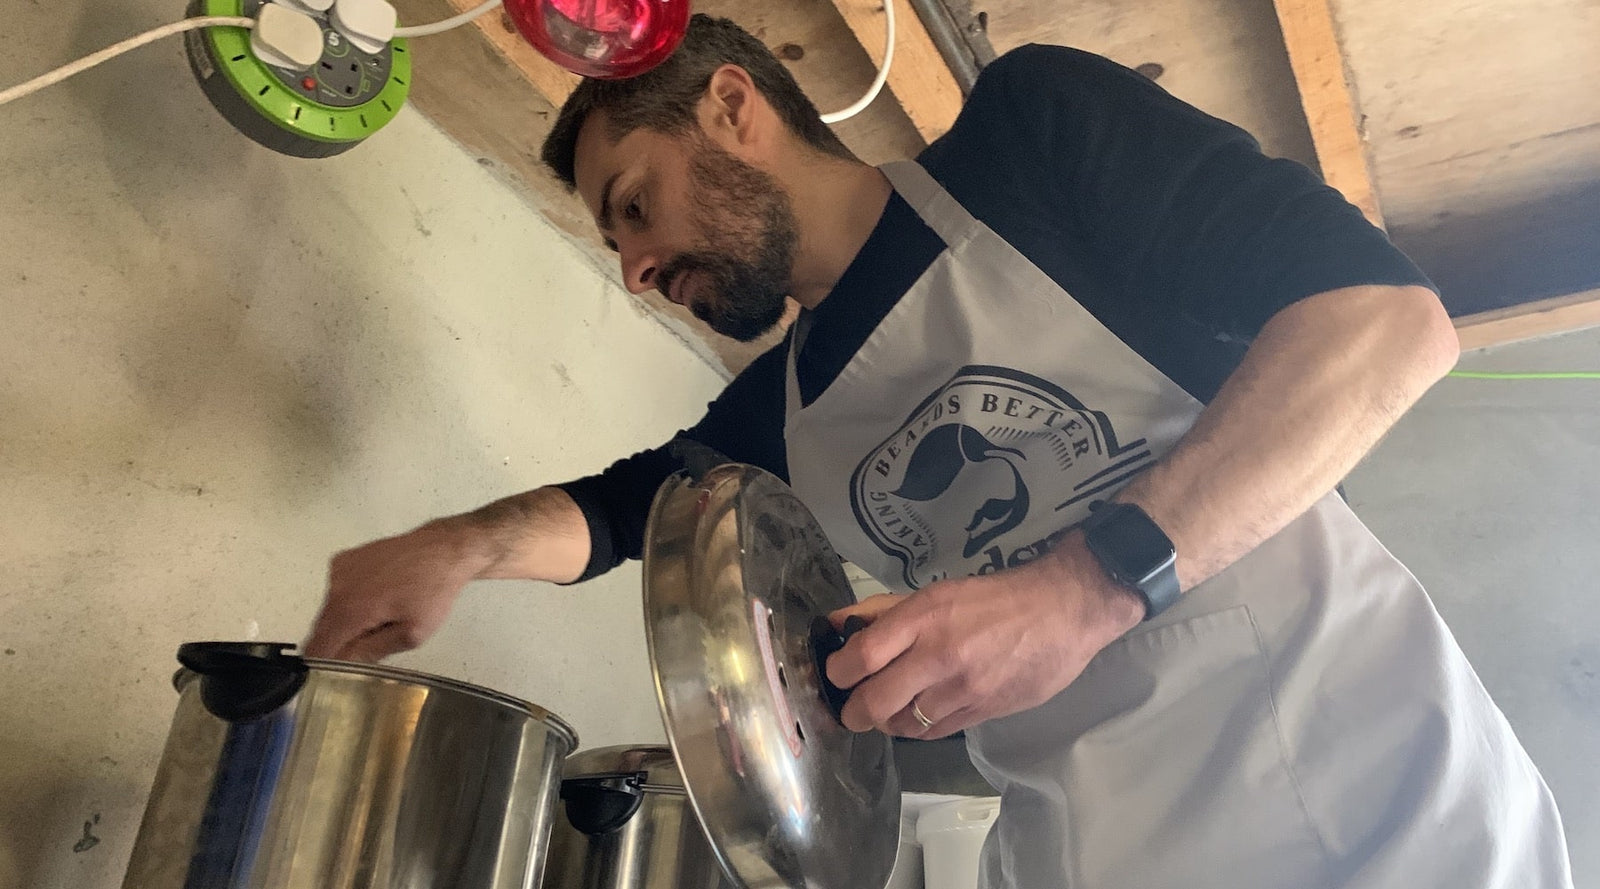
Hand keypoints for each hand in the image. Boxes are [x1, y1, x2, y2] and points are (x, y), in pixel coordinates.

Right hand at [303, 519, 491, 661]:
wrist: (443, 549)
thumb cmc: (433, 592)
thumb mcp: (411, 634)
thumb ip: (371, 652)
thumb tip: (342, 664)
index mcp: (349, 609)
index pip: (318, 648)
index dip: (324, 665)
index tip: (337, 673)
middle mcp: (335, 587)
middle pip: (323, 630)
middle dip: (341, 642)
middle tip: (374, 640)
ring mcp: (338, 570)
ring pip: (330, 611)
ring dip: (347, 621)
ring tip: (382, 615)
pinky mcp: (344, 559)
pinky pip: (338, 591)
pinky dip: (351, 600)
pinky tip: (378, 596)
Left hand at [825, 536, 1144, 738]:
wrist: (1065, 611)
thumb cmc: (996, 597)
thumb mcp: (937, 592)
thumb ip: (884, 611)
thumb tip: (835, 623)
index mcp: (925, 616)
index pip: (862, 655)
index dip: (838, 672)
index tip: (836, 674)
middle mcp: (940, 655)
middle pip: (875, 701)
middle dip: (853, 712)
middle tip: (850, 710)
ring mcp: (963, 689)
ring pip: (902, 724)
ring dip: (887, 721)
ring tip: (887, 709)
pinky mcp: (983, 712)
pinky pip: (934, 732)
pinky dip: (918, 727)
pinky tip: (919, 714)